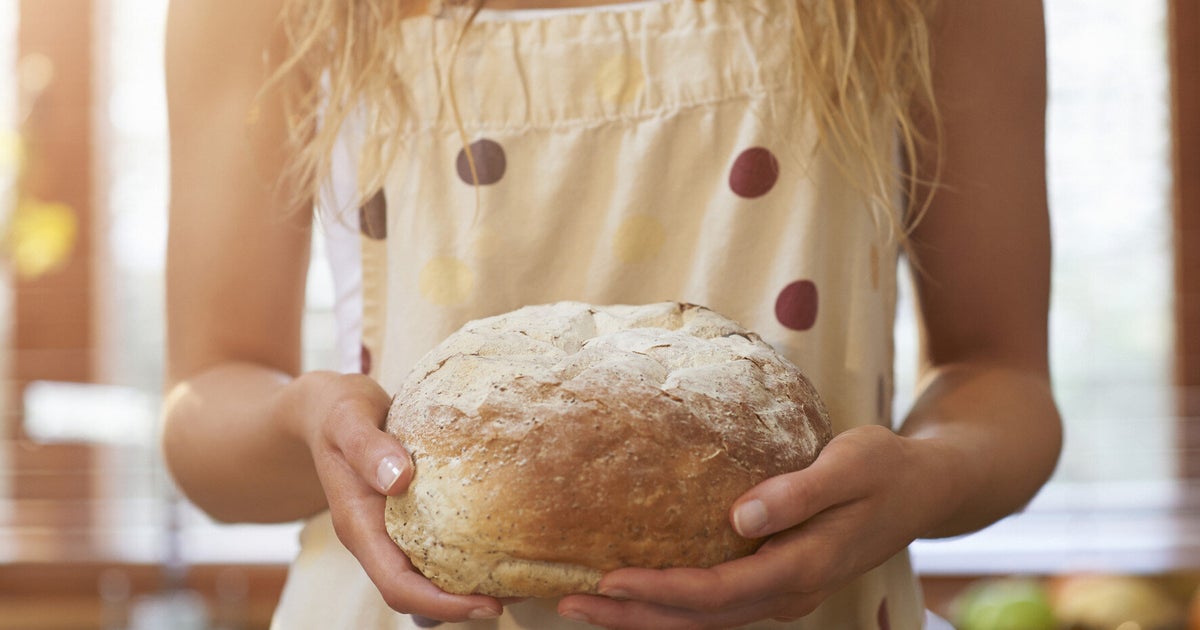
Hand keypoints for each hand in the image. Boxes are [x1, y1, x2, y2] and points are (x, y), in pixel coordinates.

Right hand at [299, 372, 505, 621]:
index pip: (398, 585)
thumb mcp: (347, 419)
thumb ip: (368, 448)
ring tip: (521, 576)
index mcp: (359, 526)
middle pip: (419, 593)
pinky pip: (438, 547)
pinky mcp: (409, 516)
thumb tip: (399, 480)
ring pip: (430, 575)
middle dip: (465, 603)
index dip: (442, 604)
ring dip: (470, 584)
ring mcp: (392, 530)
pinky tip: (501, 542)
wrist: (325, 408)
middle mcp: (376, 538)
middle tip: (521, 591)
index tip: (488, 604)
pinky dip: (468, 555)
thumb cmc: (337, 411)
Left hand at [557, 425, 953, 628]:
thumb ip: (799, 492)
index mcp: (804, 566)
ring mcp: (783, 592)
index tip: (608, 580)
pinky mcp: (776, 581)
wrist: (925, 489)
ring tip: (583, 604)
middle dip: (632, 618)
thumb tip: (741, 516)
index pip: (719, 592)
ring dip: (644, 618)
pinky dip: (670, 606)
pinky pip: (715, 606)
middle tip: (567, 604)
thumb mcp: (852, 464)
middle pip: (700, 620)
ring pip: (703, 621)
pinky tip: (634, 594)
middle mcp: (789, 592)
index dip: (662, 592)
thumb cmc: (886, 468)